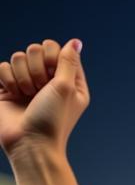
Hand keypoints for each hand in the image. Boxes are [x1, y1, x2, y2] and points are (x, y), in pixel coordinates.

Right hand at [0, 38, 88, 164]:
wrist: (29, 143)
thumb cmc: (53, 119)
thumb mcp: (66, 88)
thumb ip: (68, 61)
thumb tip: (76, 41)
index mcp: (69, 81)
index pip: (56, 49)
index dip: (51, 56)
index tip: (52, 75)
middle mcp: (48, 81)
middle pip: (35, 49)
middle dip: (35, 68)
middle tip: (39, 90)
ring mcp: (27, 84)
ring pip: (17, 57)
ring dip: (22, 76)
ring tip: (27, 96)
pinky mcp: (8, 88)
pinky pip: (2, 67)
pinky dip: (7, 80)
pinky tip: (13, 96)